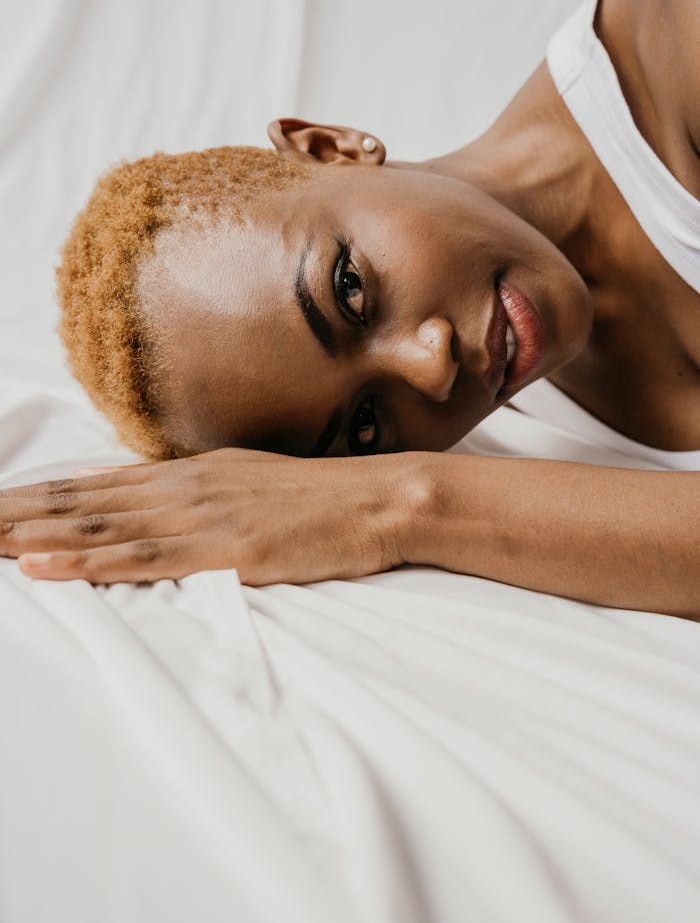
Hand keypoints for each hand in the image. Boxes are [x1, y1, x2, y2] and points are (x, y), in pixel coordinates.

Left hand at [0, 448, 410, 585]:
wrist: (378, 500)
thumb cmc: (319, 500)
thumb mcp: (246, 483)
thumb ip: (188, 491)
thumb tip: (133, 492)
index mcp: (189, 473)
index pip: (95, 485)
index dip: (37, 497)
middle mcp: (184, 487)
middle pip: (82, 501)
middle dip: (18, 513)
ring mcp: (202, 516)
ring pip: (98, 526)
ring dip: (33, 535)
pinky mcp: (224, 550)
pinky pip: (141, 558)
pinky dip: (84, 562)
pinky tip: (41, 566)